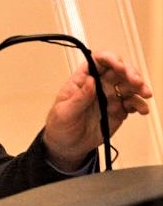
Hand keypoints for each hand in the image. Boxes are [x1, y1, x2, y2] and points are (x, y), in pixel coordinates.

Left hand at [43, 51, 151, 170]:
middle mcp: (98, 85)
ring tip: (145, 95)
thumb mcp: (64, 113)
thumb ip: (79, 98)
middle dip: (130, 73)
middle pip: (118, 70)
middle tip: (137, 83)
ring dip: (139, 87)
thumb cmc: (60, 126)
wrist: (67, 146)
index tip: (120, 67)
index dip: (111, 59)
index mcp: (82, 80)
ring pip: (129, 85)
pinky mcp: (118, 110)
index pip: (98, 61)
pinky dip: (139, 104)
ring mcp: (110, 97)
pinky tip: (142, 109)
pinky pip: (132, 103)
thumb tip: (91, 80)